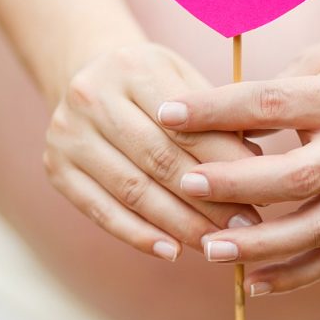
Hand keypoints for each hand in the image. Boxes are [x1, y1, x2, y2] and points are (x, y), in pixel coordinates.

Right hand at [44, 41, 260, 259]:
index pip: (187, 125)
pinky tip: (172, 252)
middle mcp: (92, 97)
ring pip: (133, 191)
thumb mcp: (185, 81)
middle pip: (159, 160)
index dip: (226, 163)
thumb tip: (259, 168)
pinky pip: (101, 211)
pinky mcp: (56, 168)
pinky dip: (138, 235)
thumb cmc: (153, 86)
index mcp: (132, 68)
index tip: (263, 191)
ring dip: (179, 224)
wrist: (87, 75)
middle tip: (247, 227)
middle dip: (208, 200)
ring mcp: (68, 134)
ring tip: (217, 244)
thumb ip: (218, 120)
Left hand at [157, 20, 319, 291]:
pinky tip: (253, 285)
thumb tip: (207, 126)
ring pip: (316, 226)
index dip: (217, 110)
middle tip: (185, 184)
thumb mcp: (318, 60)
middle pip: (296, 175)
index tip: (168, 114)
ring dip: (261, 244)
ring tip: (210, 249)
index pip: (272, 104)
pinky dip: (295, 275)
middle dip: (236, 184)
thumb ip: (270, 93)